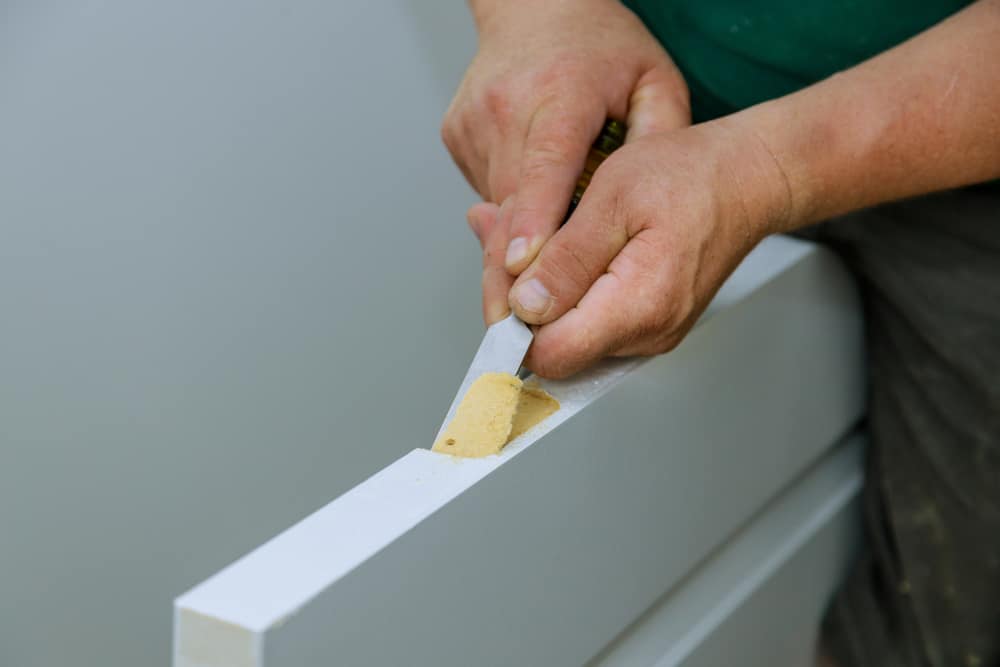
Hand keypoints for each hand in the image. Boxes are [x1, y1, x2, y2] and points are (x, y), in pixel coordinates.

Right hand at [445, 0, 690, 303]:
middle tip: (515, 328)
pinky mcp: (457, 135)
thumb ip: (660, 144)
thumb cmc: (601, 48)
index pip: (544, 167)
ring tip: (539, 258)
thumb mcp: (654, 84)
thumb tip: (644, 212)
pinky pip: (484, 192)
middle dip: (511, 272)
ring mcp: (475, 122)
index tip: (522, 271)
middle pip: (508, 206)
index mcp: (563, 92)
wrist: (537, 8)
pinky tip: (531, 198)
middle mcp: (509, 106)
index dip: (532, 224)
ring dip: (515, 244)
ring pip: (493, 209)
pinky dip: (507, 211)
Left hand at [503, 120, 792, 377]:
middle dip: (519, 304)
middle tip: (510, 241)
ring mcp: (648, 337)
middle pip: (552, 351)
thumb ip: (565, 258)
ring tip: (542, 239)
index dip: (513, 321)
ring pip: (566, 339)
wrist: (746, 179)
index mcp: (639, 306)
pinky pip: (588, 325)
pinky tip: (562, 252)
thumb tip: (523, 307)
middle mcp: (646, 336)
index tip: (504, 273)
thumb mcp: (613, 196)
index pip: (550, 354)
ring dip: (540, 295)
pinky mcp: (647, 327)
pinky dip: (565, 293)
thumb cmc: (688, 176)